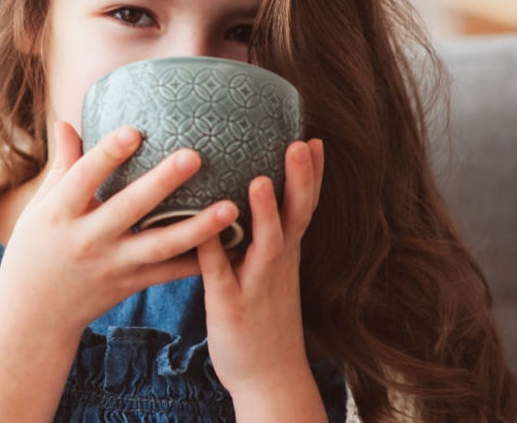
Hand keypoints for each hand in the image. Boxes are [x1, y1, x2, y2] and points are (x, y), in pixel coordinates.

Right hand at [0, 121, 240, 337]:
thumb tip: (67, 122)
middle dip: (162, 183)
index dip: (107, 154)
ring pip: (159, 246)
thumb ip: (62, 166)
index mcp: (59, 213)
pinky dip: (200, 260)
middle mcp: (87, 239)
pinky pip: (170, 272)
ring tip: (230, 207)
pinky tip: (231, 246)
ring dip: (197, 227)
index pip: (84, 179)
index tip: (134, 130)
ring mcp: (112, 265)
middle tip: (194, 156)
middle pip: (129, 208)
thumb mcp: (40, 207)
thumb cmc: (35, 249)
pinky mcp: (131, 284)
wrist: (35, 313)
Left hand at [196, 138, 325, 400]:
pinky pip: (220, 274)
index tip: (313, 138)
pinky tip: (204, 230)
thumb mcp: (268, 272)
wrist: (268, 377)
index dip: (311, 175)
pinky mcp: (230, 305)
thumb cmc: (262, 318)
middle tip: (301, 143)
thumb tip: (244, 196)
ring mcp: (256, 284)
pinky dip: (214, 251)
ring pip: (266, 244)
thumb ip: (259, 237)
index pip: (303, 207)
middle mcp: (276, 264)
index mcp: (284, 254)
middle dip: (301, 180)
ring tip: (262, 180)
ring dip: (267, 213)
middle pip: (295, 216)